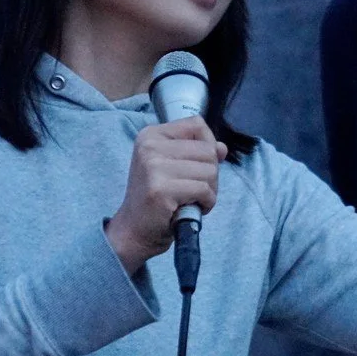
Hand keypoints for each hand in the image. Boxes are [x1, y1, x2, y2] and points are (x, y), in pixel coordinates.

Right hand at [105, 117, 226, 273]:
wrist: (134, 230)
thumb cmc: (157, 198)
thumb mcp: (173, 167)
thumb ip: (197, 152)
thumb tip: (222, 148)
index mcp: (151, 135)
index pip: (196, 124)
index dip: (208, 145)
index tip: (198, 165)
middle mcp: (149, 146)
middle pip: (207, 150)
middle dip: (211, 173)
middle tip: (194, 190)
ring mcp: (153, 166)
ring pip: (210, 170)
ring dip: (210, 190)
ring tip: (192, 199)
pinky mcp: (161, 189)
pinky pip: (204, 189)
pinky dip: (206, 202)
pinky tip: (191, 208)